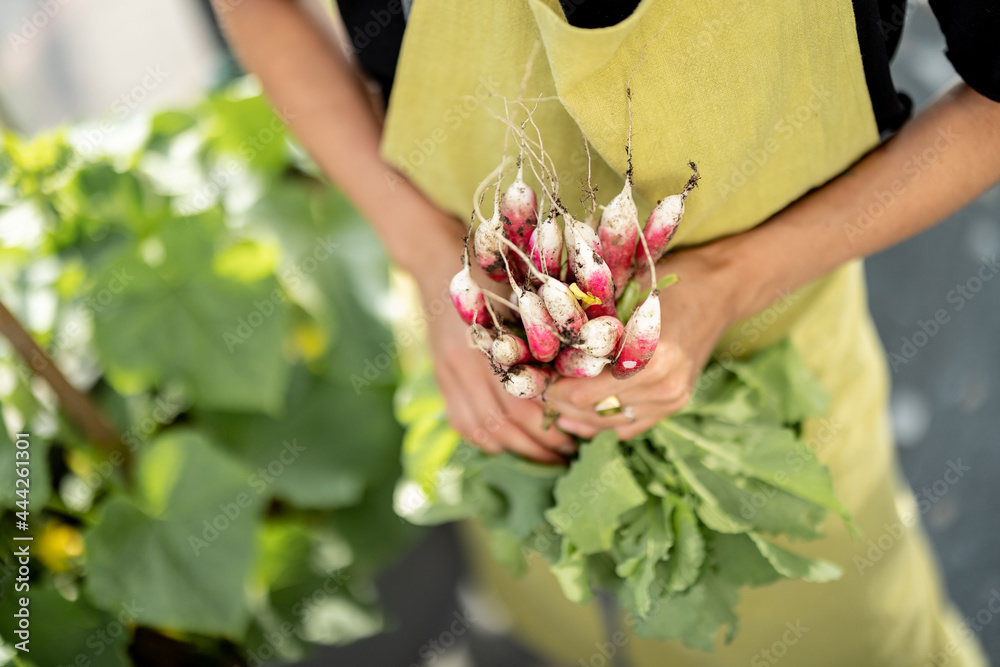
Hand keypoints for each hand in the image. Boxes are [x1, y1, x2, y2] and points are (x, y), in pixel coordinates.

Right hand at [416, 222, 576, 463]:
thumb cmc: (496, 274)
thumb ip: (550, 327)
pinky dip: (489, 442)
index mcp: (489, 340)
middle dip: (539, 445)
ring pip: (483, 431)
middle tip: (570, 454)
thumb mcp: (525, 292)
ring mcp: (448, 373)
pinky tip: (512, 445)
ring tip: (548, 456)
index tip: (579, 434)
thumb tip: (594, 368)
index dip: (551, 424)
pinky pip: (463, 424)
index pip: (522, 400)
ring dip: (516, 450)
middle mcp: (465, 361)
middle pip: (504, 422)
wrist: (438, 265)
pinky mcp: (441, 380)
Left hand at [545, 247, 738, 439]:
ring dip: (577, 416)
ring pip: (607, 424)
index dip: (550, 384)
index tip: (532, 375)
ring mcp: (671, 399)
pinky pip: (628, 427)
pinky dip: (602, 423)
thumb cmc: (665, 280)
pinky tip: (580, 414)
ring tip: (553, 402)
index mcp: (648, 358)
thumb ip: (588, 322)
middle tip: (537, 387)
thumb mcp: (621, 293)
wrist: (718, 289)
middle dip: (559, 401)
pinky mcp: (675, 406)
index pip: (581, 391)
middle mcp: (663, 386)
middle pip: (590, 412)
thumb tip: (537, 338)